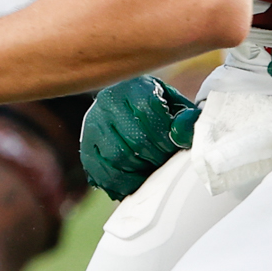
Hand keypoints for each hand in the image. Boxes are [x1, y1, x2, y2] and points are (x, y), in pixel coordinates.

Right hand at [80, 76, 199, 198]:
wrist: (125, 112)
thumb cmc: (156, 111)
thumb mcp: (174, 107)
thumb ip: (185, 119)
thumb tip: (184, 135)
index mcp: (132, 87)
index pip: (148, 110)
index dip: (165, 134)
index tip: (174, 146)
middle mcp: (107, 102)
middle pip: (135, 138)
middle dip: (156, 156)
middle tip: (166, 161)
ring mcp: (93, 125)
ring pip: (118, 157)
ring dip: (141, 170)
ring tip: (153, 169)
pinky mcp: (86, 148)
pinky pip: (104, 173)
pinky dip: (123, 183)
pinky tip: (136, 182)